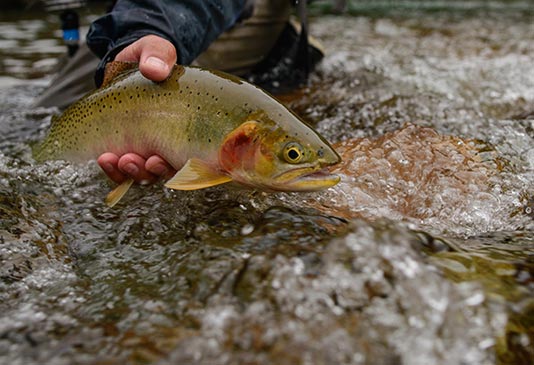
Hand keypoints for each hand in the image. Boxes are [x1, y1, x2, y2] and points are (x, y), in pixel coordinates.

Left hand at [98, 35, 177, 183]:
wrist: (127, 63)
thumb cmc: (149, 59)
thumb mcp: (156, 50)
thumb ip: (158, 55)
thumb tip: (154, 70)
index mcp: (186, 125)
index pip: (192, 155)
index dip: (179, 166)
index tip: (159, 159)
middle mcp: (170, 142)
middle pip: (164, 171)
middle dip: (148, 171)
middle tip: (135, 160)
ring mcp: (147, 148)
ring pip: (142, 174)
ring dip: (129, 171)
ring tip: (114, 159)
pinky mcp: (125, 148)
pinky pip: (121, 169)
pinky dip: (113, 169)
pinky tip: (104, 159)